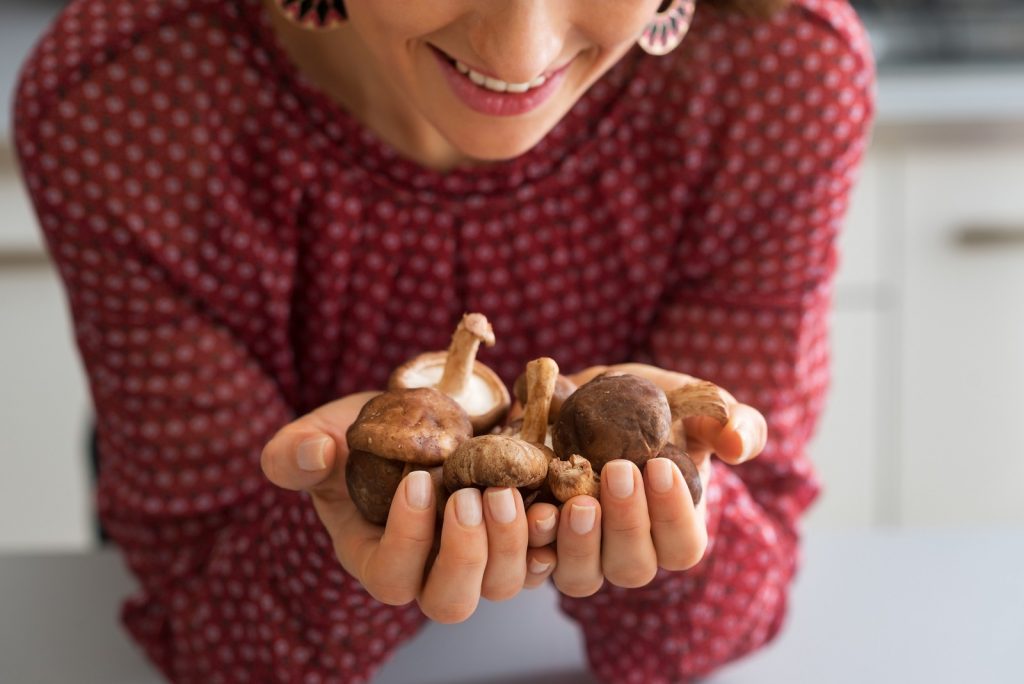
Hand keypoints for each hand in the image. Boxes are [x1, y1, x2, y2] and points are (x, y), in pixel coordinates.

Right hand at [261, 392, 532, 622]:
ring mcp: (478, 558)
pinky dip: (551, 536)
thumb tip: (309, 454)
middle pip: (452, 601)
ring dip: (512, 540)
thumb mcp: (321, 435)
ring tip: (507, 487)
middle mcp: (429, 570)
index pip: (391, 578)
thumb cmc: (360, 434)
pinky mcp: (515, 537)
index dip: (407, 540)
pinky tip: (551, 500)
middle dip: (466, 553)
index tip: (417, 480)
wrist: (417, 417)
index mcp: (376, 556)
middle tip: (470, 493)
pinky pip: (543, 559)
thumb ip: (295, 451)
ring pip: (503, 585)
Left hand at [522, 363, 767, 595]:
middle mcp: (627, 550)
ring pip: (581, 577)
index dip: (673, 514)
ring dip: (578, 542)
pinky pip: (532, 564)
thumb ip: (731, 421)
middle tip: (617, 469)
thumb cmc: (659, 408)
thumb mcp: (700, 404)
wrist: (595, 397)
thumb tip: (739, 446)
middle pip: (632, 566)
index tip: (661, 465)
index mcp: (674, 528)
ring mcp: (581, 551)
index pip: (682, 546)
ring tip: (576, 498)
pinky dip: (531, 543)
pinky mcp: (539, 540)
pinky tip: (533, 509)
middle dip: (626, 522)